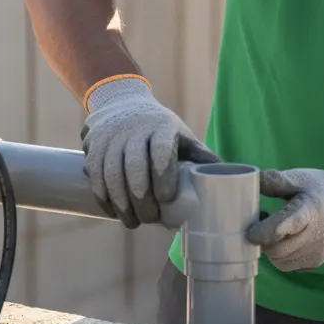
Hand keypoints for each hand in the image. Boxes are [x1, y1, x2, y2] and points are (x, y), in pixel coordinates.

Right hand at [80, 77, 219, 228]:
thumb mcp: (182, 135)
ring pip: (111, 174)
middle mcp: (135, 130)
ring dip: (121, 203)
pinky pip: (95, 175)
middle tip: (150, 219)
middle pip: (134, 167)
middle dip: (142, 198)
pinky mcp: (94, 145)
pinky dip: (104, 197)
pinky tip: (114, 212)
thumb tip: (229, 179)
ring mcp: (112, 137)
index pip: (161, 150)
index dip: (163, 175)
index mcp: (162, 127)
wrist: (122, 101)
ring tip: (133, 223)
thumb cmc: (159, 127)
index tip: (167, 198)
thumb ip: (200, 156)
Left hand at [246, 167, 323, 271]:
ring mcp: (317, 252)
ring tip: (274, 230)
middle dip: (263, 241)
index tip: (249, 229)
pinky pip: (289, 265)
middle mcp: (315, 236)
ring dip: (271, 249)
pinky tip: (285, 239)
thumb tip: (251, 180)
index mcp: (309, 211)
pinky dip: (281, 256)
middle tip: (261, 223)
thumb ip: (275, 180)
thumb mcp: (300, 178)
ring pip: (280, 261)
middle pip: (276, 250)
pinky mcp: (316, 262)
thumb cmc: (320, 188)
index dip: (260, 232)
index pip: (280, 229)